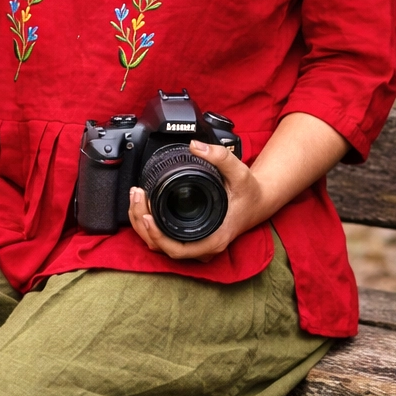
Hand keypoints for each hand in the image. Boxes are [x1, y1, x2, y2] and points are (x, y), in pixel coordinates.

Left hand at [128, 139, 265, 261]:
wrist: (258, 201)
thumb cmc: (249, 192)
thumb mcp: (240, 172)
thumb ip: (220, 157)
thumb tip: (196, 146)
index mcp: (214, 238)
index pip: (178, 250)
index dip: (158, 237)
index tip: (146, 216)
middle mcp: (203, 246)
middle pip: (162, 247)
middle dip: (143, 224)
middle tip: (137, 196)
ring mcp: (195, 244)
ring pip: (159, 244)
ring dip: (143, 225)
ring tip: (136, 197)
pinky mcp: (190, 237)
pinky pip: (164, 238)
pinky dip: (149, 225)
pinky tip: (142, 205)